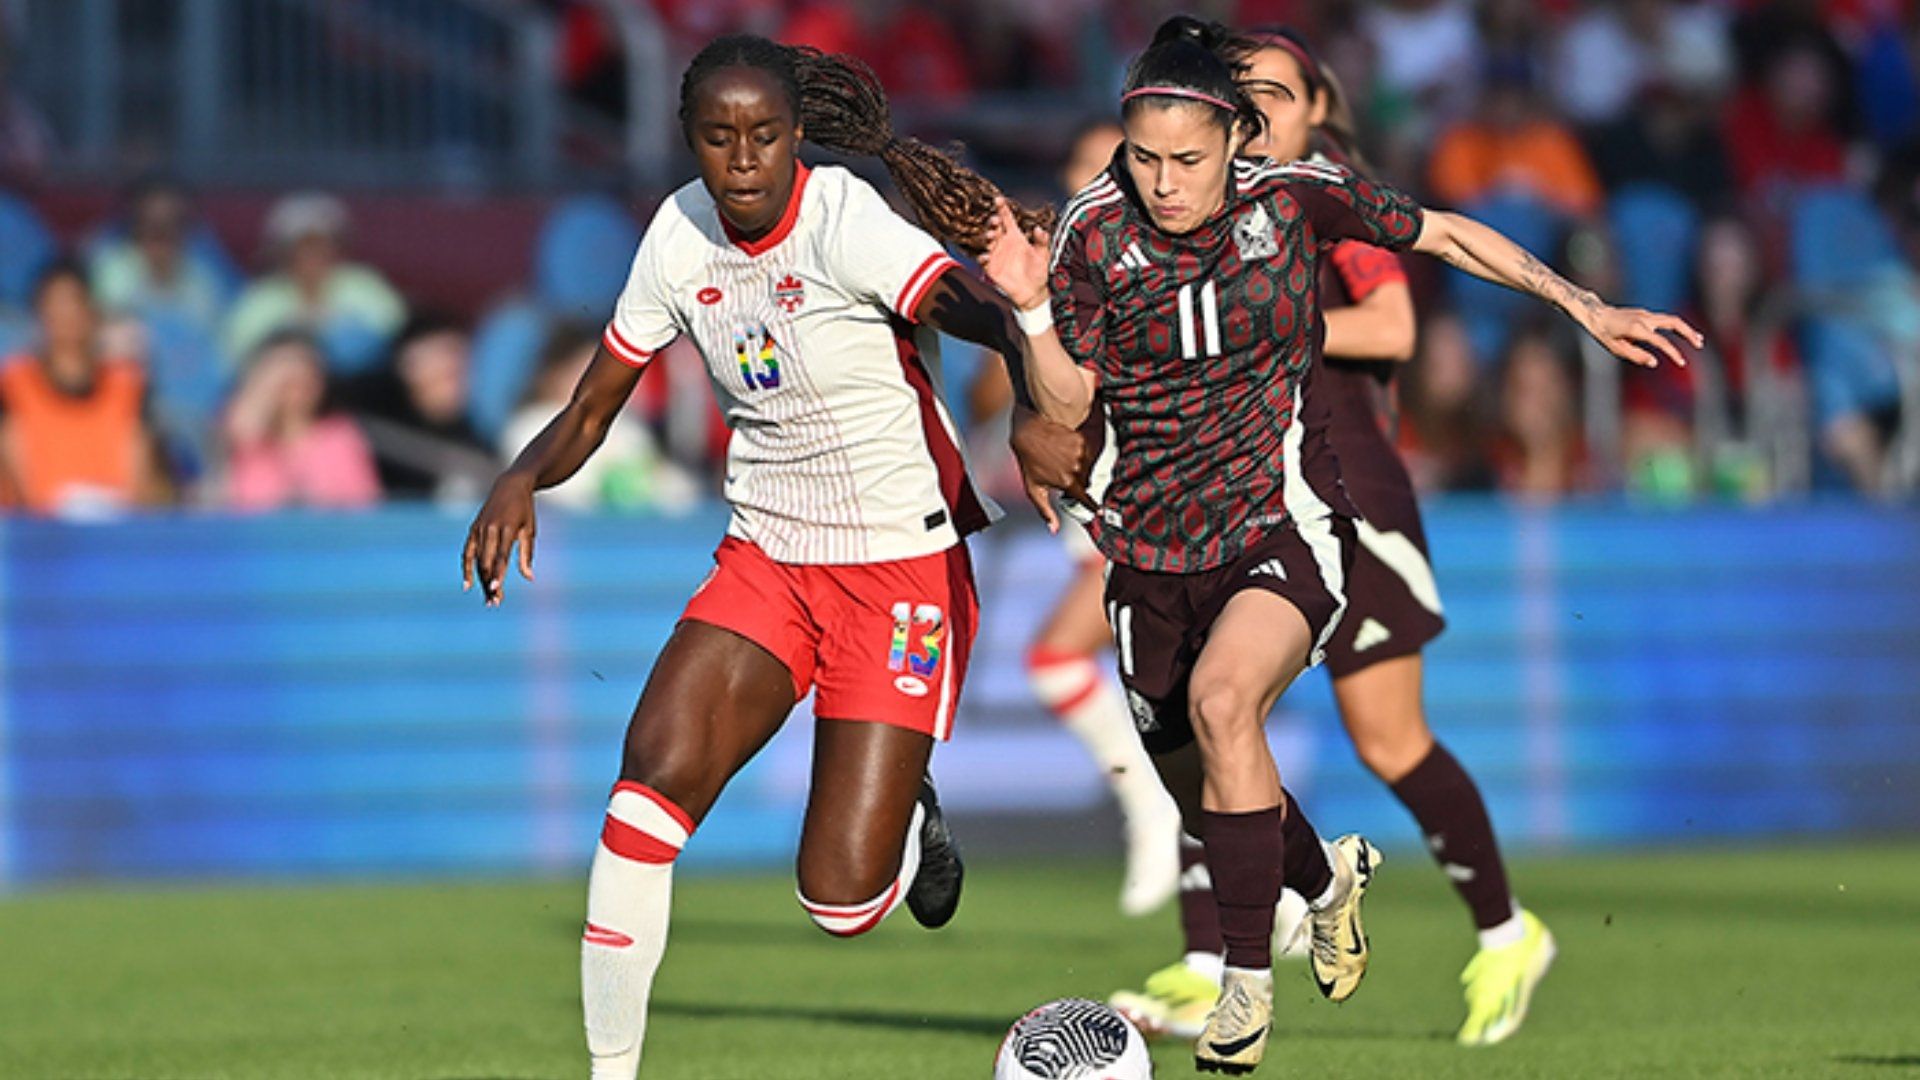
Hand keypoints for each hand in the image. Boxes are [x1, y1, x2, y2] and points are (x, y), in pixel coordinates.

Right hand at [461, 471, 536, 606]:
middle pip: (487, 562)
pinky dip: (466, 568)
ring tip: (488, 599)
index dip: (498, 573)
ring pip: (477, 560)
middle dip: (490, 583)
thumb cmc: (525, 510)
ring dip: (481, 581)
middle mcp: (490, 529)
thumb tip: (529, 578)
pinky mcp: (473, 529)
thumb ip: (527, 554)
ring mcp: (479, 529)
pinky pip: (467, 552)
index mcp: (507, 528)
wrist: (510, 486)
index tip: (496, 589)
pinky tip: (468, 585)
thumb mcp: (530, 529)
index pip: (501, 556)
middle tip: (496, 603)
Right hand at [979, 197, 1051, 312]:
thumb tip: (1039, 229)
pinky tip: (986, 256)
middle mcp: (1004, 243)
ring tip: (991, 235)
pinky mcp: (991, 268)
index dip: (1002, 208)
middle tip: (995, 221)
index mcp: (1016, 237)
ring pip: (987, 241)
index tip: (998, 199)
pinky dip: (983, 257)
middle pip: (995, 227)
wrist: (1033, 293)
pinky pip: (983, 260)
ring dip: (987, 236)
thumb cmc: (1039, 272)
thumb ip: (1042, 241)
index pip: (1007, 219)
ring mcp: (996, 255)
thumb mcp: (1044, 255)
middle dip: (993, 222)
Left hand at [1010, 407, 1096, 532]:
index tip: (1101, 511)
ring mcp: (1083, 453)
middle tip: (1066, 473)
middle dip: (1080, 481)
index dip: (1094, 506)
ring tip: (1064, 458)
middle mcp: (1079, 469)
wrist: (1029, 430)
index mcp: (1068, 483)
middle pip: (1089, 482)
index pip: (1087, 499)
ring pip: (1091, 466)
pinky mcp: (1085, 440)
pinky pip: (1091, 451)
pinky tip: (1069, 448)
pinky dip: (1083, 452)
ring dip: (1082, 466)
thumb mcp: (1033, 488)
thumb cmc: (1029, 460)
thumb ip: (1045, 511)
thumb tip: (1054, 530)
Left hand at [1585, 304, 1703, 368]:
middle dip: (1688, 333)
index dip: (1673, 353)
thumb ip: (1636, 356)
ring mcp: (1645, 314)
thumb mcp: (1616, 349)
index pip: (1661, 342)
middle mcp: (1645, 318)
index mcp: (1637, 329)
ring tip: (1697, 339)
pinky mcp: (1645, 314)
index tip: (1681, 362)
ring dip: (1685, 328)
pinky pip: (1663, 320)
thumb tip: (1654, 362)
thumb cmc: (1603, 333)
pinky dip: (1675, 327)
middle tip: (1700, 344)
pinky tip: (1680, 335)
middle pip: (1674, 322)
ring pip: (1671, 319)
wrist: (1595, 314)